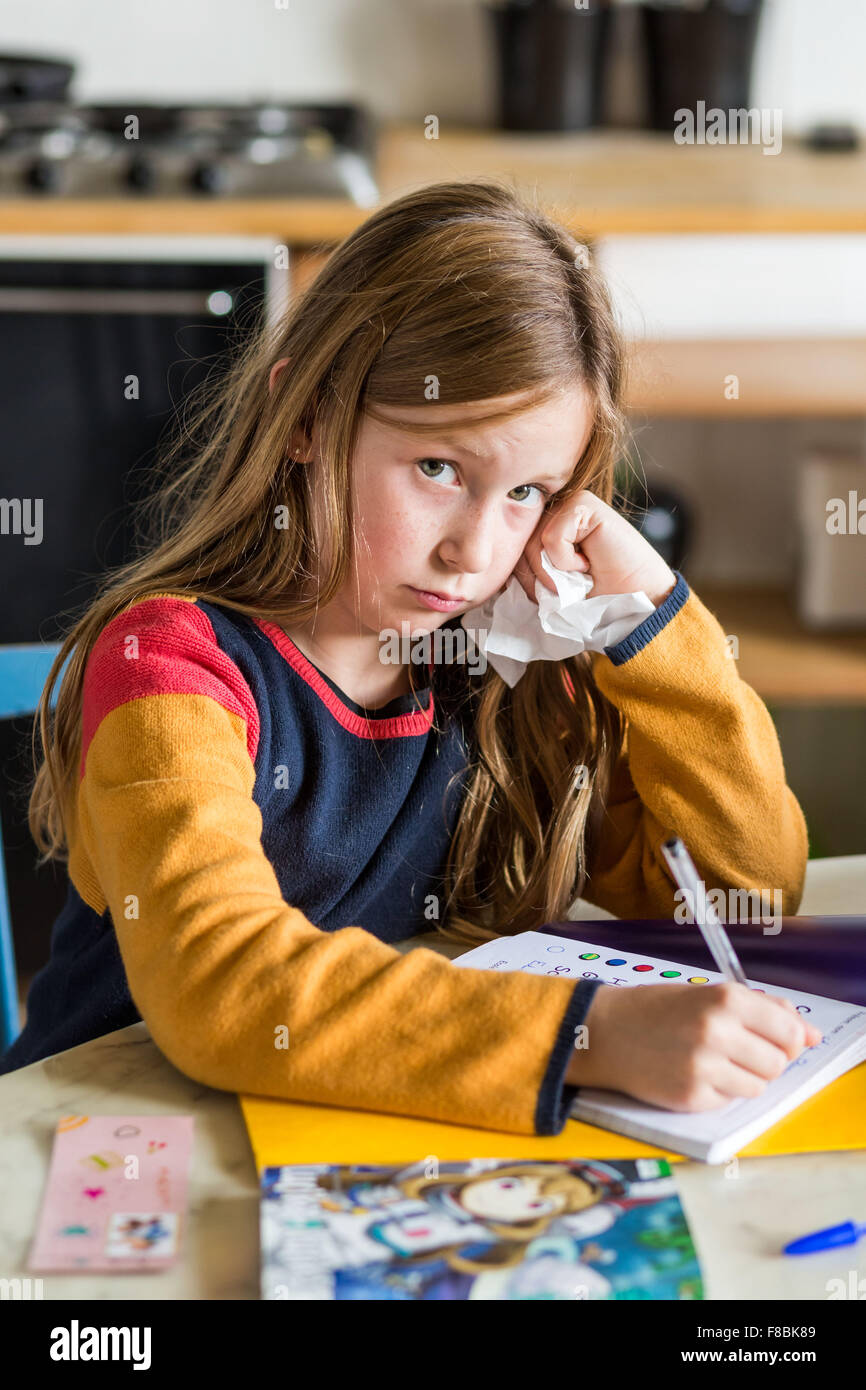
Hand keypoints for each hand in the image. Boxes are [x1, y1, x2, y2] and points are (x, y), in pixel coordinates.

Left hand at [512, 489, 676, 608]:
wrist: (634, 605)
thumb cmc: (595, 599)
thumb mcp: (549, 588)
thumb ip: (525, 572)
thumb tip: (497, 570)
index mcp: (545, 531)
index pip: (513, 551)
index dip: (529, 578)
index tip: (558, 589)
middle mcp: (555, 514)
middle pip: (519, 548)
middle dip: (541, 578)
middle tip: (572, 584)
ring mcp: (570, 505)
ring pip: (532, 543)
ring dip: (556, 572)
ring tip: (583, 572)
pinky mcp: (583, 504)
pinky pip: (551, 538)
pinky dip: (568, 560)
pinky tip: (591, 561)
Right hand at [566, 981, 822, 1110]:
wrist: (603, 1031)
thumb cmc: (656, 1010)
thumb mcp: (709, 995)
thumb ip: (764, 1010)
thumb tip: (810, 1035)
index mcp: (725, 999)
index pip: (790, 1030)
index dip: (789, 1038)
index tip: (779, 1039)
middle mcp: (717, 1032)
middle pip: (778, 1062)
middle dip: (765, 1059)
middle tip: (736, 1049)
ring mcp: (704, 1068)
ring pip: (758, 1086)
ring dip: (743, 1077)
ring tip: (711, 1061)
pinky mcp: (691, 1097)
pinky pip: (729, 1101)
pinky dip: (718, 1092)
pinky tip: (692, 1073)